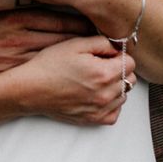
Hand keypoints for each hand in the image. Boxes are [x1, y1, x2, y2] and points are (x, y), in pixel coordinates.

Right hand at [0, 9, 92, 74]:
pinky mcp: (8, 71)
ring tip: (96, 52)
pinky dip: (57, 67)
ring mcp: (15, 57)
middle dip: (84, 36)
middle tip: (105, 35)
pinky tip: (70, 66)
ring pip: (54, 54)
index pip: (57, 16)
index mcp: (17, 15)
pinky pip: (40, 69)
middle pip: (62, 37)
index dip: (79, 17)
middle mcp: (19, 36)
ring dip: (75, 53)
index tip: (95, 15)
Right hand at [13, 35, 135, 125]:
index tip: (105, 54)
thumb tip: (116, 48)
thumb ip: (102, 42)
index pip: (130, 62)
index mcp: (103, 73)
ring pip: (124, 95)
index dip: (118, 55)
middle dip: (119, 70)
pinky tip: (96, 93)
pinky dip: (111, 103)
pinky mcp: (94, 120)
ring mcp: (100, 109)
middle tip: (100, 65)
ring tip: (95, 78)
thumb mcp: (75, 43)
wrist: (32, 88)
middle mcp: (105, 94)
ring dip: (115, 86)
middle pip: (130, 79)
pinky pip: (115, 112)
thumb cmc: (51, 64)